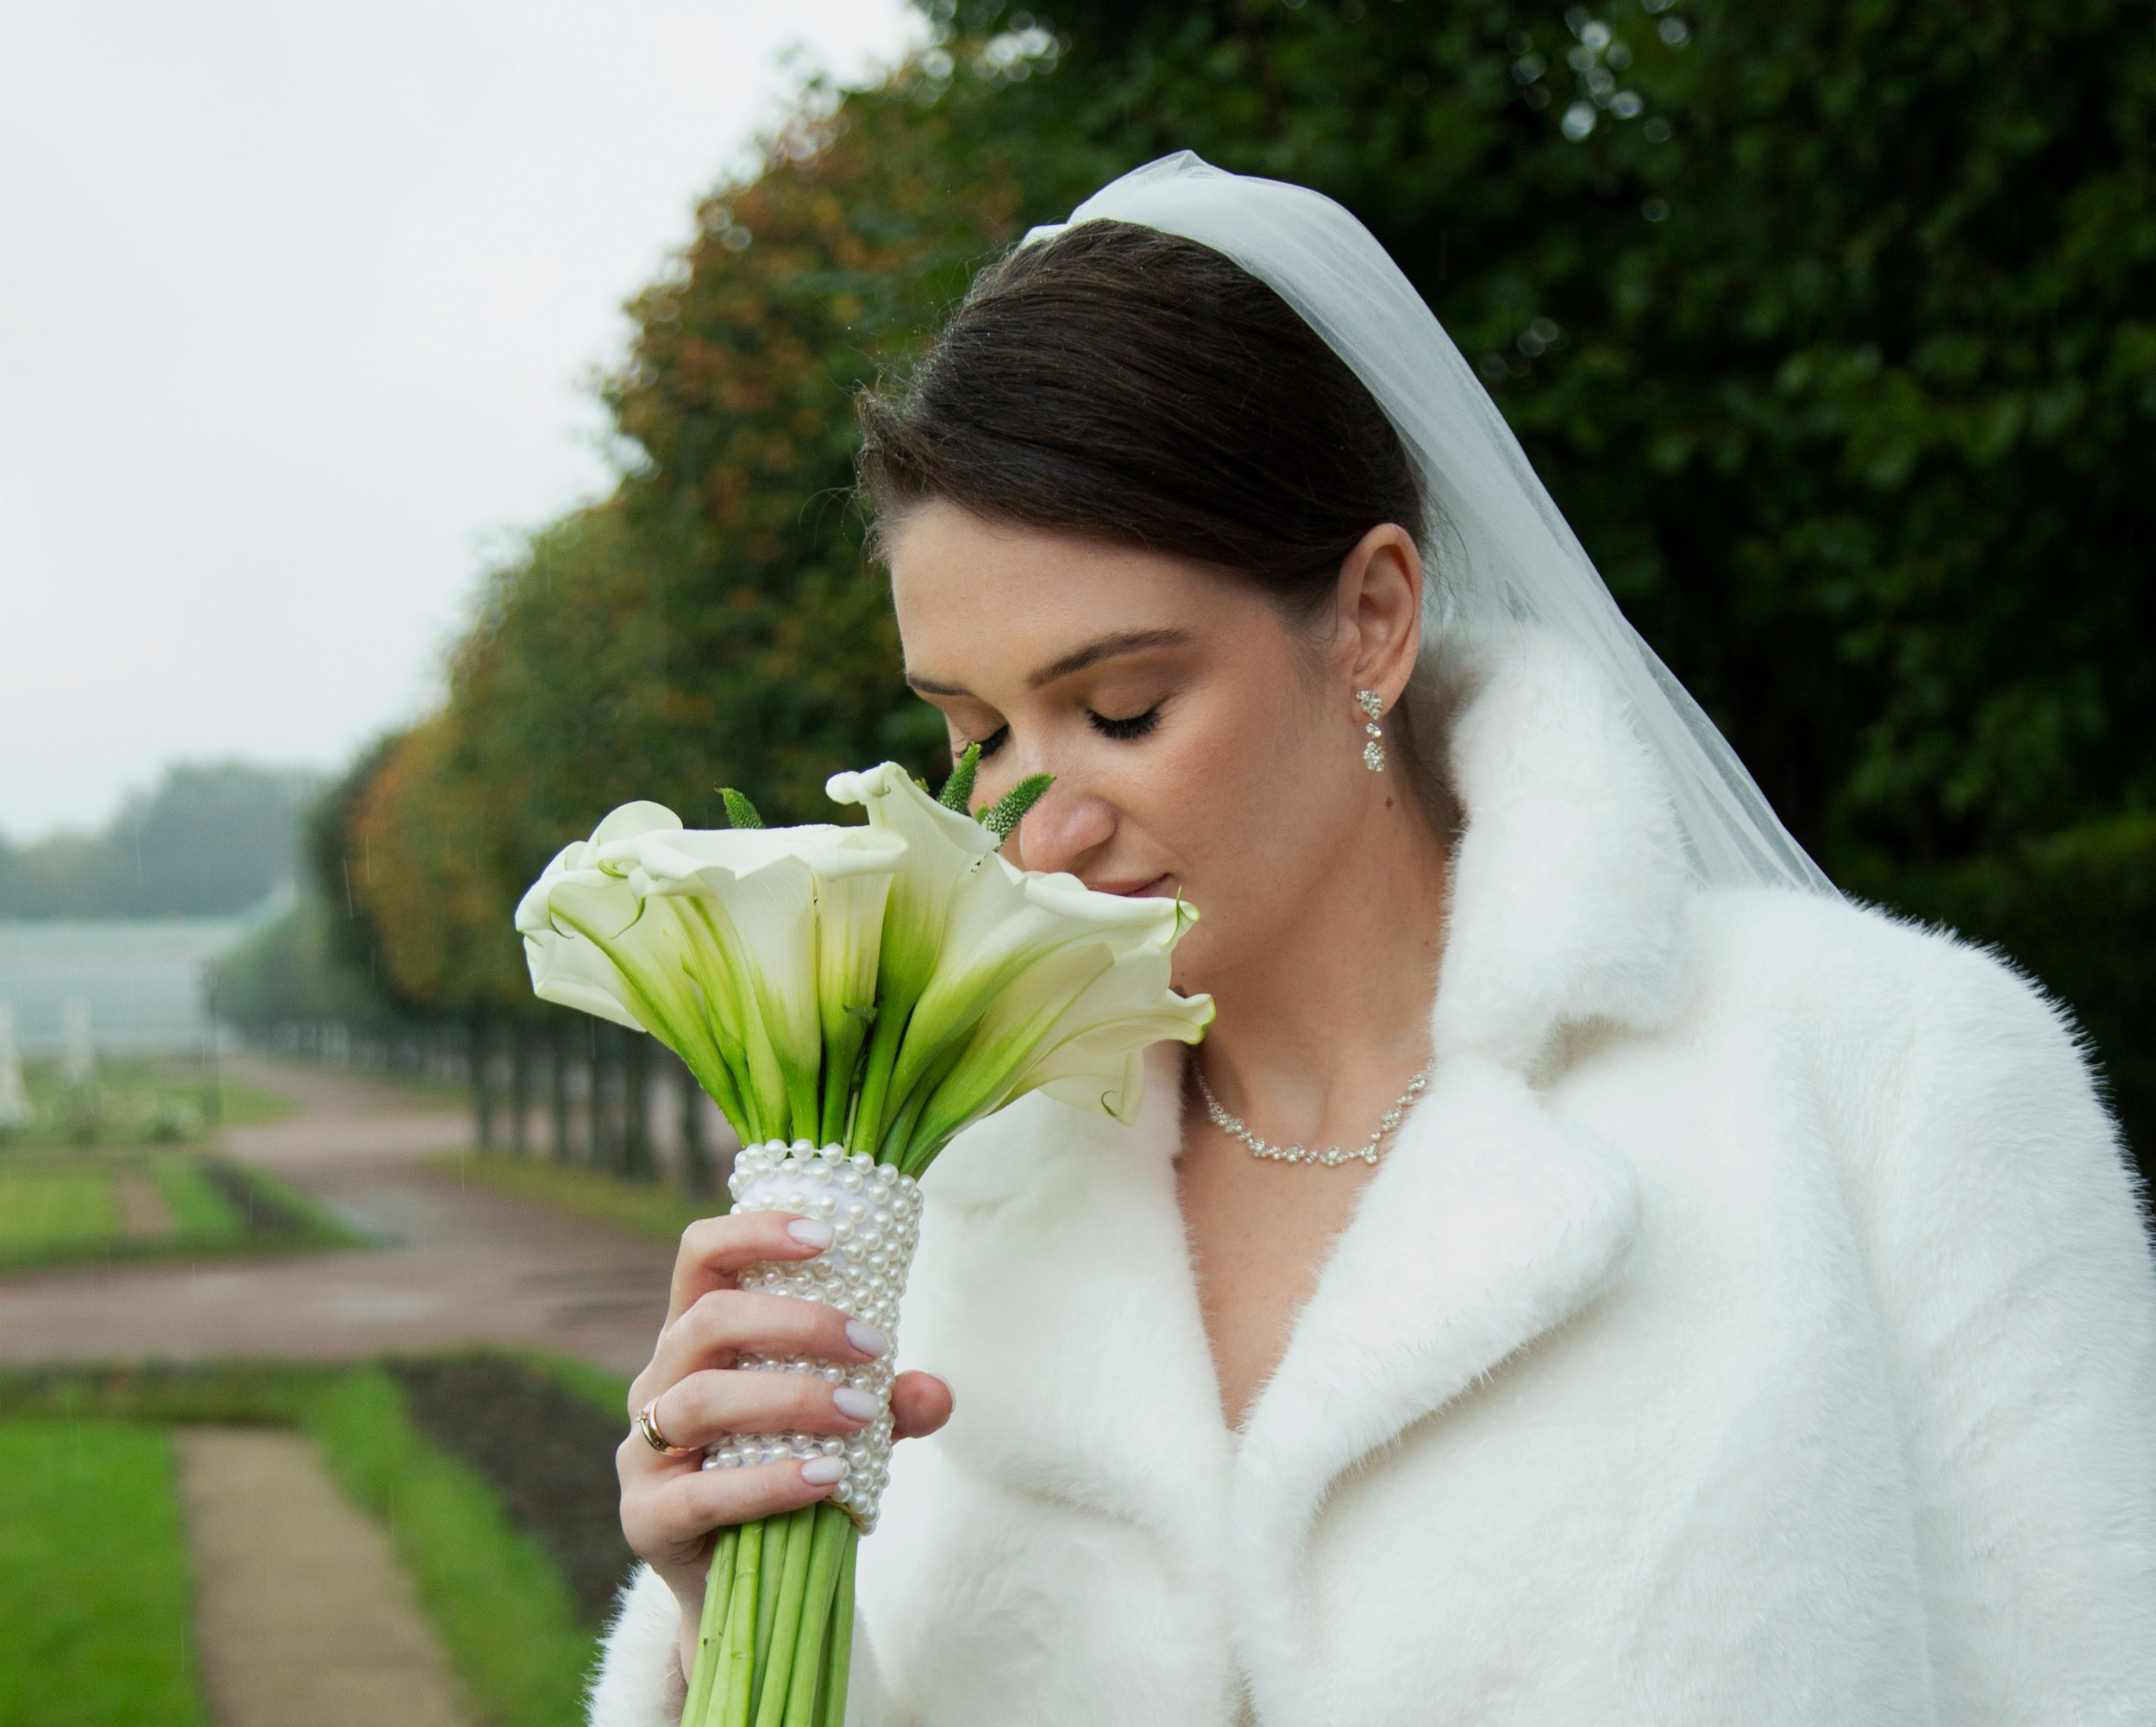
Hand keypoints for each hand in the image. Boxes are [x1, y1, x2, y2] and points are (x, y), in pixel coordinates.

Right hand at [617, 1208, 953, 1678]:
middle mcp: (660, 1382)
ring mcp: (643, 1451)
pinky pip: (701, 1493)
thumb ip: (890, 1406)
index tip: (828, 1234)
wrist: (746, 1588)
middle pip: (708, 1319)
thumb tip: (936, 1392)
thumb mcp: (848, 1432)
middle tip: (874, 1346)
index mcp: (697, 1339)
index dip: (755, 1232)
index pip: (703, 1257)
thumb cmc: (790, 1477)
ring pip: (700, 1399)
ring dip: (790, 1397)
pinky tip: (826, 1478)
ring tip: (861, 1414)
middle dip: (798, 1323)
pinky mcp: (647, 1519)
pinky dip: (770, 1482)